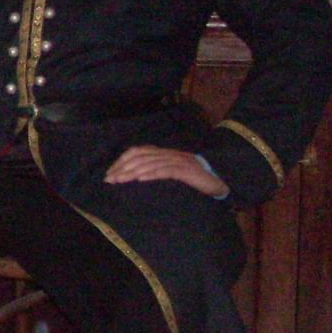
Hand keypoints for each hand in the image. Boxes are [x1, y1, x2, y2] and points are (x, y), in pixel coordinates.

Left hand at [104, 145, 227, 197]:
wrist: (222, 178)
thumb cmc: (195, 178)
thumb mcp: (172, 172)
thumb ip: (156, 170)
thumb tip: (134, 178)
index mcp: (164, 153)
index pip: (137, 152)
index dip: (121, 161)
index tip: (109, 173)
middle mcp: (169, 154)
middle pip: (140, 157)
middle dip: (122, 168)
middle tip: (109, 179)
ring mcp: (178, 161)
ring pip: (150, 163)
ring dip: (132, 172)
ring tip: (119, 180)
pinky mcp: (187, 170)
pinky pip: (166, 171)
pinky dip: (152, 174)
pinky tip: (141, 180)